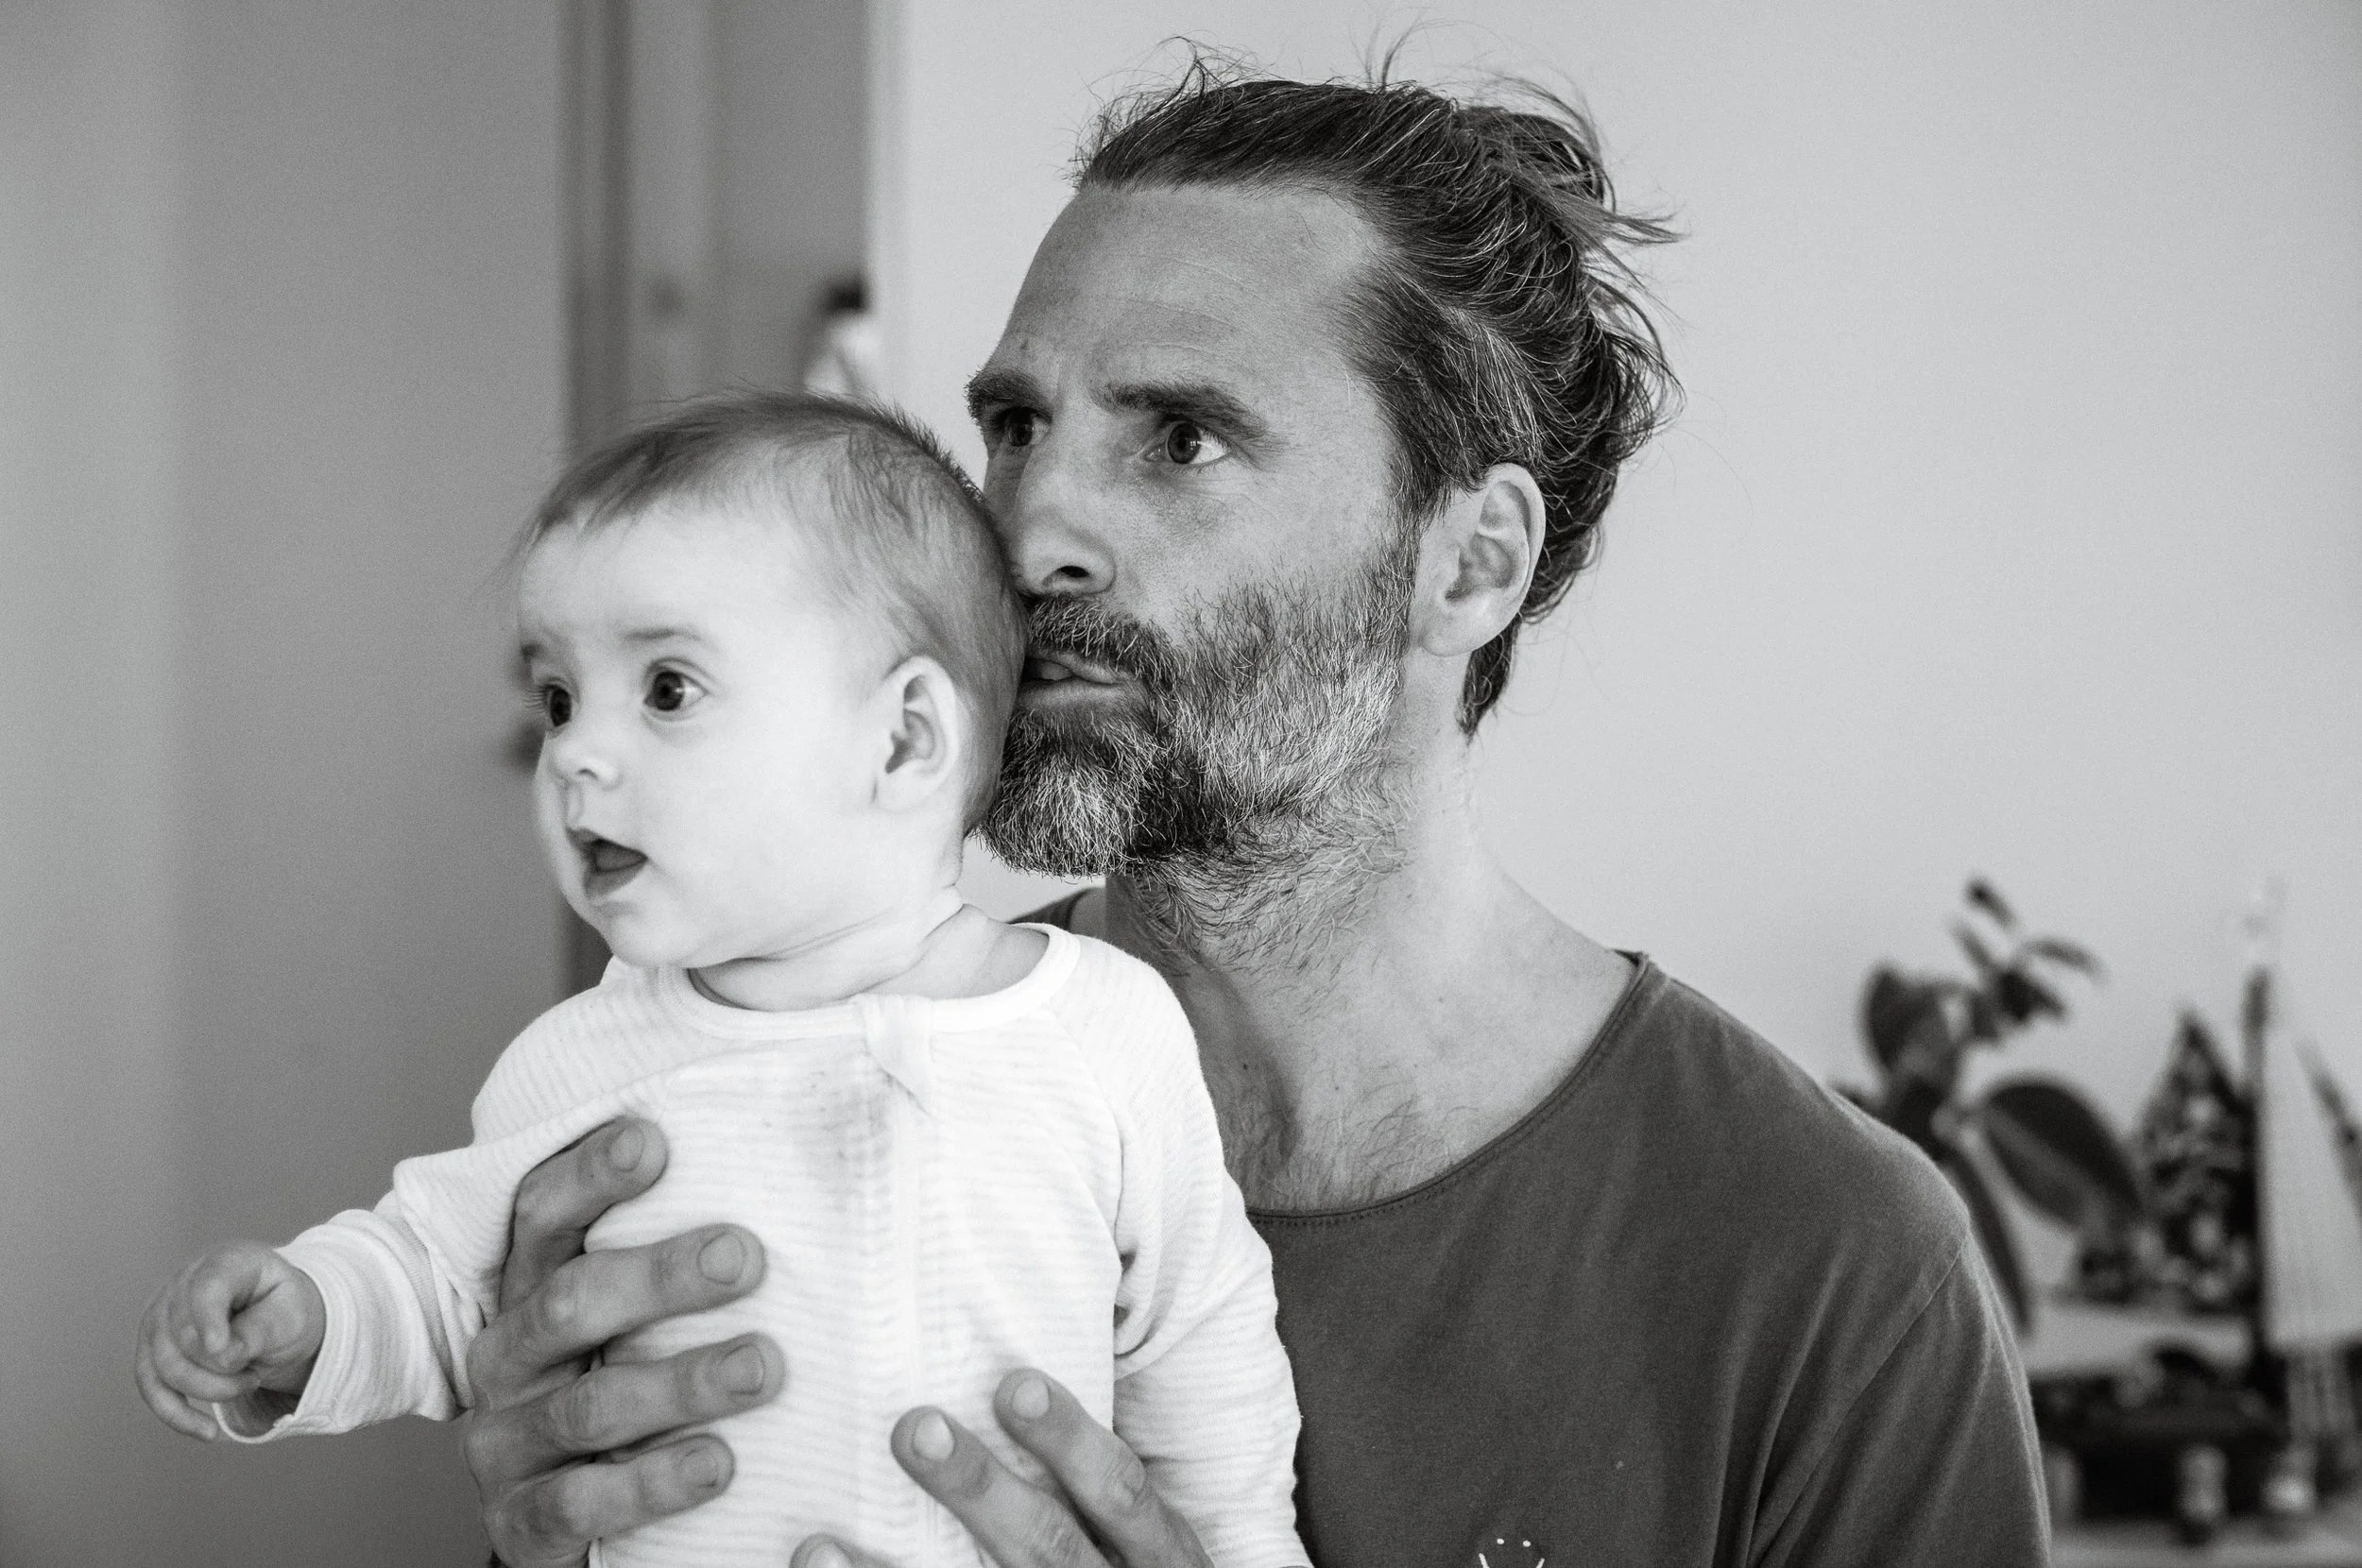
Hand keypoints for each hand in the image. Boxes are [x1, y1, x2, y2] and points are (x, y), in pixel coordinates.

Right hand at [135, 1240, 325, 1440]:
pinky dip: (176, 1414)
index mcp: (227, 1262)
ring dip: (208, 1389)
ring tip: (248, 1383)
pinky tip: (207, 1432)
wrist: (277, 1317)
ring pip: (163, 1366)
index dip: (208, 1320)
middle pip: (184, 1336)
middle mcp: (183, 1284)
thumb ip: (260, 1329)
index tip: (221, 1351)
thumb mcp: (292, 1314)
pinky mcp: (152, 1348)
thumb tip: (222, 1356)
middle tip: (258, 1372)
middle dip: (224, 1369)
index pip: (207, 1288)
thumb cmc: (287, 1309)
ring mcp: (161, 1315)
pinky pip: (151, 1386)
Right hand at [461, 1116, 786, 1567]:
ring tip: (762, 1366)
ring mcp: (507, 1445)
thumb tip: (801, 1186)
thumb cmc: (625, 1394)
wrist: (566, 1522)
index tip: (651, 1140)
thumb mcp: (634, 1324)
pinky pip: (581, 1503)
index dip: (588, 1177)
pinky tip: (720, 1465)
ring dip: (681, 1383)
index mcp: (530, 1294)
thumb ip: (682, 1265)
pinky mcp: (523, 1523)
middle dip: (657, 1276)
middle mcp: (507, 1360)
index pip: (543, 1218)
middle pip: (568, 1303)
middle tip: (744, 1257)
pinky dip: (653, 1484)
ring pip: (589, 1406)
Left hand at [789, 1370, 1215, 1567]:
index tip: (1016, 1383)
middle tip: (915, 1428)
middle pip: (1046, 1550)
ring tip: (820, 1544)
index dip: (1072, 1441)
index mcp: (1157, 1556)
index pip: (1121, 1493)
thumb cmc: (1132, 1566)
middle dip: (980, 1492)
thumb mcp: (1146, 1535)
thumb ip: (1097, 1480)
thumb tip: (1013, 1375)